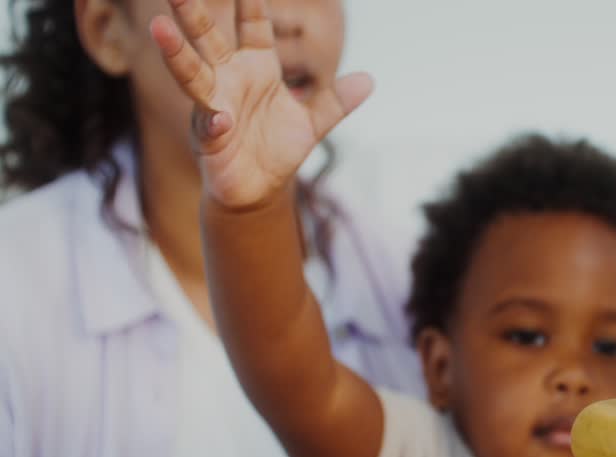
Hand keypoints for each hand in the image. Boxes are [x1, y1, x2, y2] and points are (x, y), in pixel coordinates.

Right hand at [149, 0, 371, 209]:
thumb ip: (336, 101)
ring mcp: (214, 106)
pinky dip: (213, 122)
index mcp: (256, 68)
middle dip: (193, 12)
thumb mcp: (313, 124)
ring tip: (159, 27)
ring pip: (192, 74)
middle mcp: (229, 80)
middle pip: (209, 38)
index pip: (253, 28)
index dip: (252, 4)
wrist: (259, 191)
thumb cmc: (276, 151)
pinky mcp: (209, 138)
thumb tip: (369, 80)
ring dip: (176, 53)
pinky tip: (220, 119)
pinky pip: (209, 126)